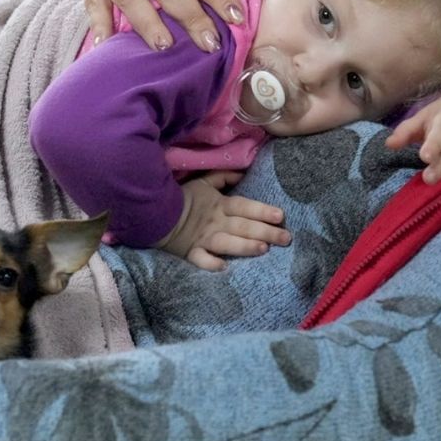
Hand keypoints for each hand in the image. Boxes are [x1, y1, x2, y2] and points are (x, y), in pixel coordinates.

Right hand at [157, 172, 291, 270]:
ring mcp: (203, 238)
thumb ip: (224, 177)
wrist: (155, 210)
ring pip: (226, 242)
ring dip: (244, 246)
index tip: (281, 216)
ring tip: (263, 249)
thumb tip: (243, 172)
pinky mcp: (190, 251)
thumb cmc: (183, 198)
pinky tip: (222, 267)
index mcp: (219, 205)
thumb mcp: (204, 183)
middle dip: (265, 232)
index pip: (244, 206)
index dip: (262, 210)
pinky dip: (209, 262)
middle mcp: (215, 222)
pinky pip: (199, 258)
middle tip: (286, 238)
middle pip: (242, 226)